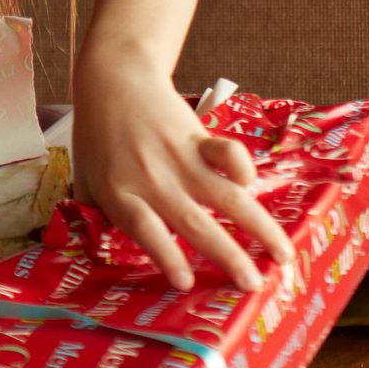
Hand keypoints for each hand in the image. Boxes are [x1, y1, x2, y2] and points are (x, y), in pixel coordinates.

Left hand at [71, 63, 297, 291]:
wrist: (112, 81)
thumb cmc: (97, 138)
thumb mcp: (85, 180)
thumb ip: (98, 218)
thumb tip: (109, 259)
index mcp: (120, 194)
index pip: (145, 229)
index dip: (166, 256)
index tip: (187, 283)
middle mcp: (153, 180)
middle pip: (195, 223)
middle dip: (229, 258)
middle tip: (255, 286)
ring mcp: (179, 159)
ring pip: (226, 197)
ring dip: (260, 227)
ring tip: (283, 255)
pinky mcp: (198, 138)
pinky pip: (229, 153)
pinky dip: (243, 168)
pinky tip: (251, 186)